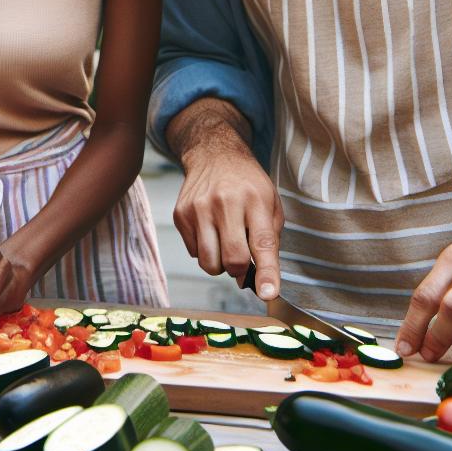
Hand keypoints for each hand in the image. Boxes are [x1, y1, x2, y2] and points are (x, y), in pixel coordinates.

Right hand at [173, 144, 282, 300]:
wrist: (215, 156)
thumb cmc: (248, 186)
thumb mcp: (270, 206)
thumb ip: (269, 243)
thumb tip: (258, 283)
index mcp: (256, 201)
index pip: (263, 244)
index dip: (266, 273)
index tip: (269, 293)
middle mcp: (225, 203)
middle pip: (233, 260)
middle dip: (240, 270)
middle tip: (243, 259)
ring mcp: (199, 208)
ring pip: (209, 263)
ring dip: (220, 264)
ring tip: (225, 243)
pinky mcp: (181, 214)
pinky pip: (194, 253)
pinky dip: (205, 250)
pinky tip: (210, 230)